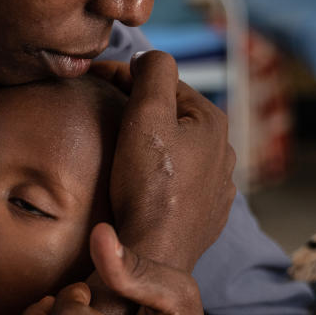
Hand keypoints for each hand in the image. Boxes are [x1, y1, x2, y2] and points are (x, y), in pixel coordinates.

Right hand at [90, 51, 234, 271]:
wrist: (153, 257)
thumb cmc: (148, 188)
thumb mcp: (146, 117)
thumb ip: (152, 73)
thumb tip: (148, 57)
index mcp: (212, 122)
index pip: (163, 82)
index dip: (125, 77)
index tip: (92, 82)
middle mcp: (223, 153)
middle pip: (171, 116)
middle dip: (138, 111)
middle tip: (101, 115)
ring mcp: (217, 188)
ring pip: (177, 150)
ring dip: (150, 145)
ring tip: (118, 153)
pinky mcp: (205, 217)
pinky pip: (180, 183)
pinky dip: (159, 176)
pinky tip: (139, 185)